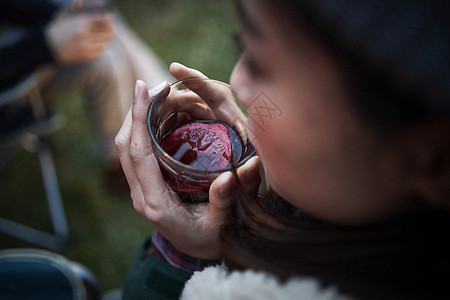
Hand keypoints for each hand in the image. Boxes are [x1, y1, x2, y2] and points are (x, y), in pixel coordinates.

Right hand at [45, 10, 113, 64]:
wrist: (46, 46)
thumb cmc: (56, 29)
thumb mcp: (63, 15)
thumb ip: (74, 7)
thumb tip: (81, 2)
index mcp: (80, 21)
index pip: (102, 18)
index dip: (108, 18)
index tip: (110, 18)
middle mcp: (84, 33)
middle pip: (107, 30)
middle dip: (110, 29)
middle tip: (112, 29)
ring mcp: (86, 45)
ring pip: (105, 41)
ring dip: (107, 39)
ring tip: (106, 37)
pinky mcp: (86, 55)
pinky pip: (100, 51)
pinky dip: (102, 47)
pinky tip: (100, 45)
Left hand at [114, 63, 260, 258]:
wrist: (195, 253)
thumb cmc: (209, 240)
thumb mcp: (221, 224)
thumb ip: (227, 198)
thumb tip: (246, 167)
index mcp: (157, 204)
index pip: (140, 154)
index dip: (139, 119)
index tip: (144, 88)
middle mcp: (142, 195)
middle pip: (125, 146)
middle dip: (135, 112)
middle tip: (156, 86)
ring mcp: (140, 190)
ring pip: (127, 148)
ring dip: (137, 118)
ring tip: (159, 95)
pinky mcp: (145, 185)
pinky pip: (137, 153)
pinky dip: (143, 130)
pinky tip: (161, 116)